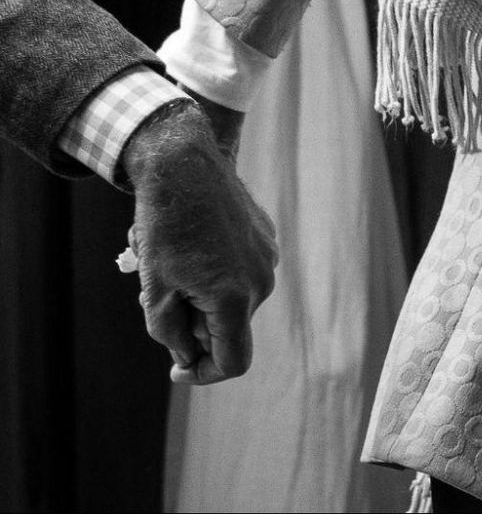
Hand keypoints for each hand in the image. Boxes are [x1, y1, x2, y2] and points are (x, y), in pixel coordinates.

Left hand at [122, 100, 277, 384]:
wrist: (186, 167)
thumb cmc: (165, 228)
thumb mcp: (153, 290)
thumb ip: (170, 334)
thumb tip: (188, 356)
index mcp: (234, 299)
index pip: (233, 361)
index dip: (204, 374)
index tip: (177, 371)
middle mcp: (261, 282)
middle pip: (228, 328)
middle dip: (193, 323)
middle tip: (157, 296)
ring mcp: (269, 259)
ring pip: (234, 300)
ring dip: (202, 295)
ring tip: (172, 264)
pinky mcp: (268, 240)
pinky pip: (242, 273)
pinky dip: (217, 272)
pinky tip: (194, 245)